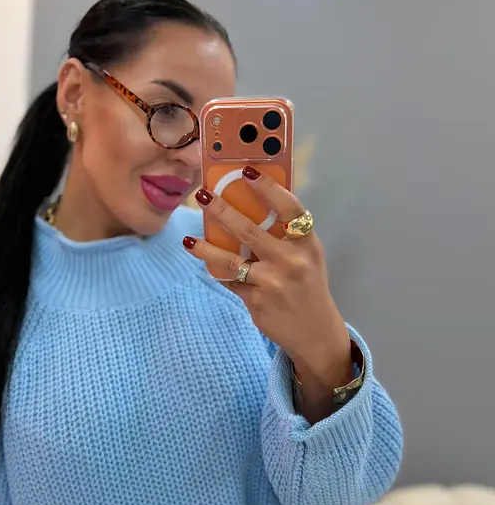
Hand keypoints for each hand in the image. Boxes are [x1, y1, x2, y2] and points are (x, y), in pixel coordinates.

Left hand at [183, 168, 352, 417]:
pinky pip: (231, 281)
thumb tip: (247, 209)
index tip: (248, 172)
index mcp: (308, 244)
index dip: (269, 188)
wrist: (315, 333)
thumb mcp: (308, 258)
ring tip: (189, 240)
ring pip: (231, 260)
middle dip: (222, 210)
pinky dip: (219, 273)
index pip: (290, 208)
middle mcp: (292, 260)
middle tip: (203, 195)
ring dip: (206, 248)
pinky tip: (206, 264)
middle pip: (251, 230)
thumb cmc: (308, 287)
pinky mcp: (257, 300)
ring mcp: (273, 282)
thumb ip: (286, 237)